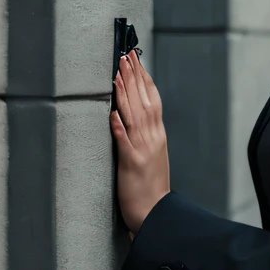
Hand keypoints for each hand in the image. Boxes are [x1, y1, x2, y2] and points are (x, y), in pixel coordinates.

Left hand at [111, 50, 170, 237]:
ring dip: (125, 93)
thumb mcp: (152, 154)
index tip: (135, 59)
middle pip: (143, 100)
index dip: (143, 77)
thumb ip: (143, 133)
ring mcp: (143, 149)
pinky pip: (124, 141)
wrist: (156, 214)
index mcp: (157, 135)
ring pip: (135, 114)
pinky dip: (118, 125)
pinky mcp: (132, 163)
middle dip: (133, 76)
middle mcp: (152, 138)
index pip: (152, 99)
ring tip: (117, 72)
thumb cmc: (150, 186)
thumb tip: (130, 113)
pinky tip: (112, 111)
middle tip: (125, 55)